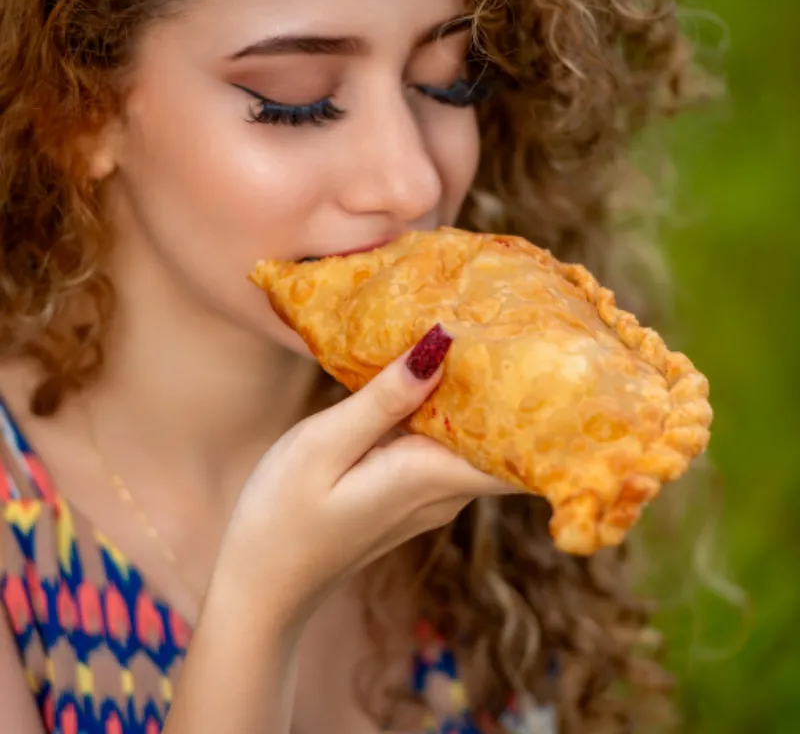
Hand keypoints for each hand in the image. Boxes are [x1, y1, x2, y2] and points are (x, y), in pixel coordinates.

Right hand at [221, 324, 513, 625]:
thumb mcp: (324, 445)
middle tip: (506, 329)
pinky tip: (434, 384)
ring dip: (479, 402)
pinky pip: (451, 454)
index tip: (539, 354)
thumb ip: (384, 400)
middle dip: (511, 392)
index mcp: (430, 477)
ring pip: (479, 447)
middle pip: (504, 443)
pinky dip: (450, 419)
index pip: (518, 452)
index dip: (538, 408)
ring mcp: (432, 500)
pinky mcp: (414, 498)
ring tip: (476, 343)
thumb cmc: (282, 515)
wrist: (264, 585)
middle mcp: (445, 493)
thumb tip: (440, 346)